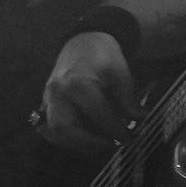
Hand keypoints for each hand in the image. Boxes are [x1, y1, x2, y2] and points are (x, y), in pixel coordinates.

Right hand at [39, 31, 136, 150]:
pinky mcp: (46, 104)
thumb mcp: (121, 73)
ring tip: (101, 143)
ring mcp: (48, 99)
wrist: (82, 42)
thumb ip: (128, 99)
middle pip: (64, 128)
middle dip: (89, 142)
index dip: (115, 130)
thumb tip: (139, 120)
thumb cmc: (103, 57)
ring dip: (77, 144)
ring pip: (54, 131)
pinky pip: (49, 128)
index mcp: (77, 83)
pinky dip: (66, 139)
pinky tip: (85, 140)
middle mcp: (58, 93)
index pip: (97, 114)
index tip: (129, 139)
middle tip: (111, 144)